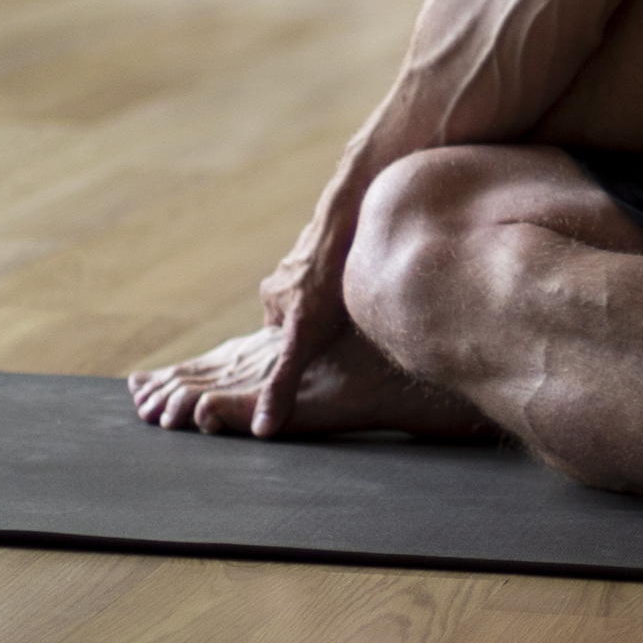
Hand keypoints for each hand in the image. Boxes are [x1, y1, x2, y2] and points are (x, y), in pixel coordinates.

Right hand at [249, 204, 356, 438]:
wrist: (351, 212)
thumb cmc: (327, 277)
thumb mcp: (303, 337)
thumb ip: (283, 382)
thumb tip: (261, 430)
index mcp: (275, 295)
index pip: (283, 335)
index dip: (302, 349)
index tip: (322, 354)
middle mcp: (289, 271)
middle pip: (306, 309)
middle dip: (324, 322)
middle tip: (348, 329)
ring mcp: (316, 250)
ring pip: (330, 286)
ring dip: (344, 296)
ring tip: (366, 306)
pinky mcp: (343, 236)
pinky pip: (350, 263)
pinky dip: (359, 272)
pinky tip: (380, 277)